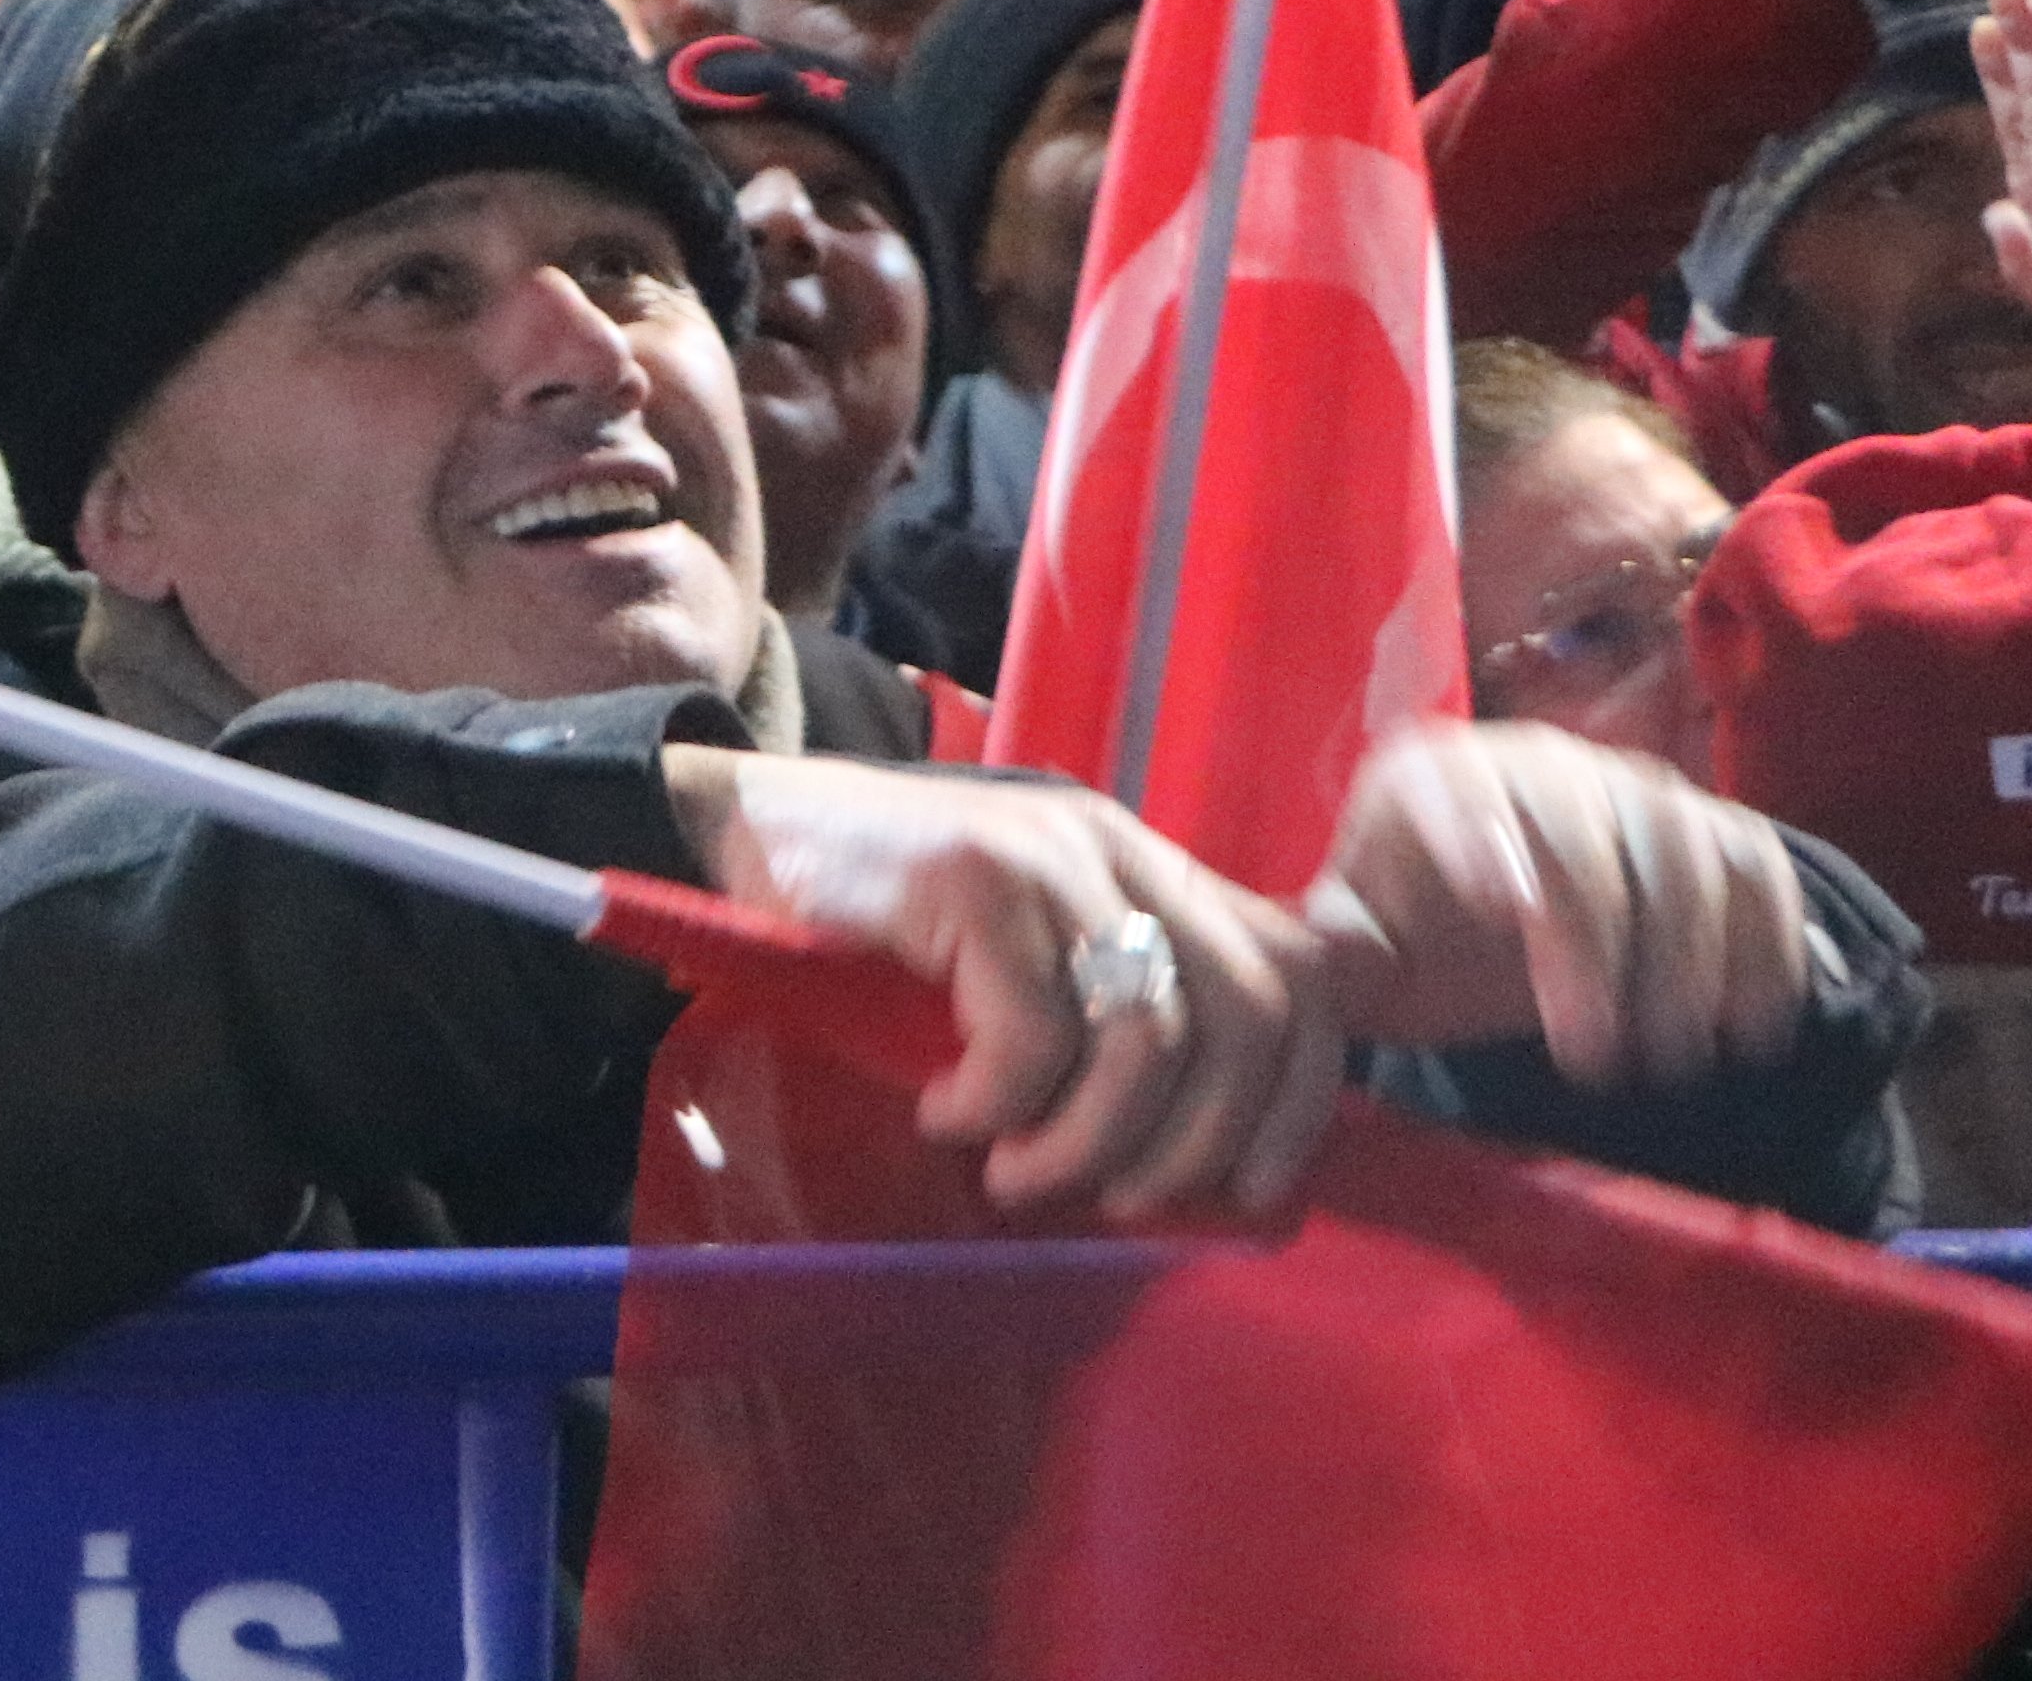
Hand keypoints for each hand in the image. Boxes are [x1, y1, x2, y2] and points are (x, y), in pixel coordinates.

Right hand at [666, 750, 1342, 1217]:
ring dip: (1085, 1142)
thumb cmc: (879, 926)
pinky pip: (1032, 1034)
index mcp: (1154, 869)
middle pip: (1247, 1017)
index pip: (1302, 976)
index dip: (1299, 1099)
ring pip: (1146, 1040)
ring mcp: (1049, 854)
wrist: (729, 832)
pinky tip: (942, 1111)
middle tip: (1111, 1199)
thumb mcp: (1024, 963)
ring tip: (1013, 1171)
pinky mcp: (972, 876)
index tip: (1245, 1190)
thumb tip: (1203, 1160)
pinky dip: (996, 1104)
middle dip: (1192, 1141)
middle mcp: (1121, 849)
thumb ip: (1113, 1016)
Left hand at [1299, 718, 1815, 1094]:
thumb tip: (1345, 943)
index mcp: (1435, 772)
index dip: (1487, 838)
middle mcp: (1539, 761)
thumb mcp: (1358, 950)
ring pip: (1681, 847)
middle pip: (1583, 831)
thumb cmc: (1412, 938)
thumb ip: (1340, 946)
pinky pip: (1755, 868)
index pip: (1462, 791)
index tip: (1510, 912)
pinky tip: (1752, 1030)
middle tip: (1590, 1055)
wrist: (1483, 930)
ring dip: (1687, 960)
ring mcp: (1632, 787)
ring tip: (1670, 1061)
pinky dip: (1765, 943)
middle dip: (1594, 946)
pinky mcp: (1708, 829)